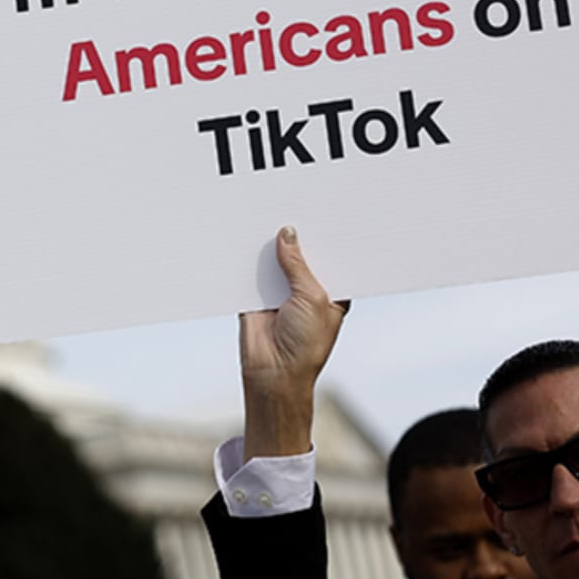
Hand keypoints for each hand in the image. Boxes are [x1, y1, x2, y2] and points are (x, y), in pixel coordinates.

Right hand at [238, 226, 348, 457]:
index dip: (328, 238)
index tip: (325, 211)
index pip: (331, 258)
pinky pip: (250, 272)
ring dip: (270, 246)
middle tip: (294, 206)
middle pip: (301, 255)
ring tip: (268, 213)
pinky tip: (247, 237)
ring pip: (275, 261)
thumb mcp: (311, 297)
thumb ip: (298, 265)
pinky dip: (247, 259)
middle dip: (297, 237)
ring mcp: (279, 292)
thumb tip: (288, 233)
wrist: (272, 372)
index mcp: (330, 292)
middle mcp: (305, 290)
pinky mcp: (254, 296)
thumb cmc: (306, 344)